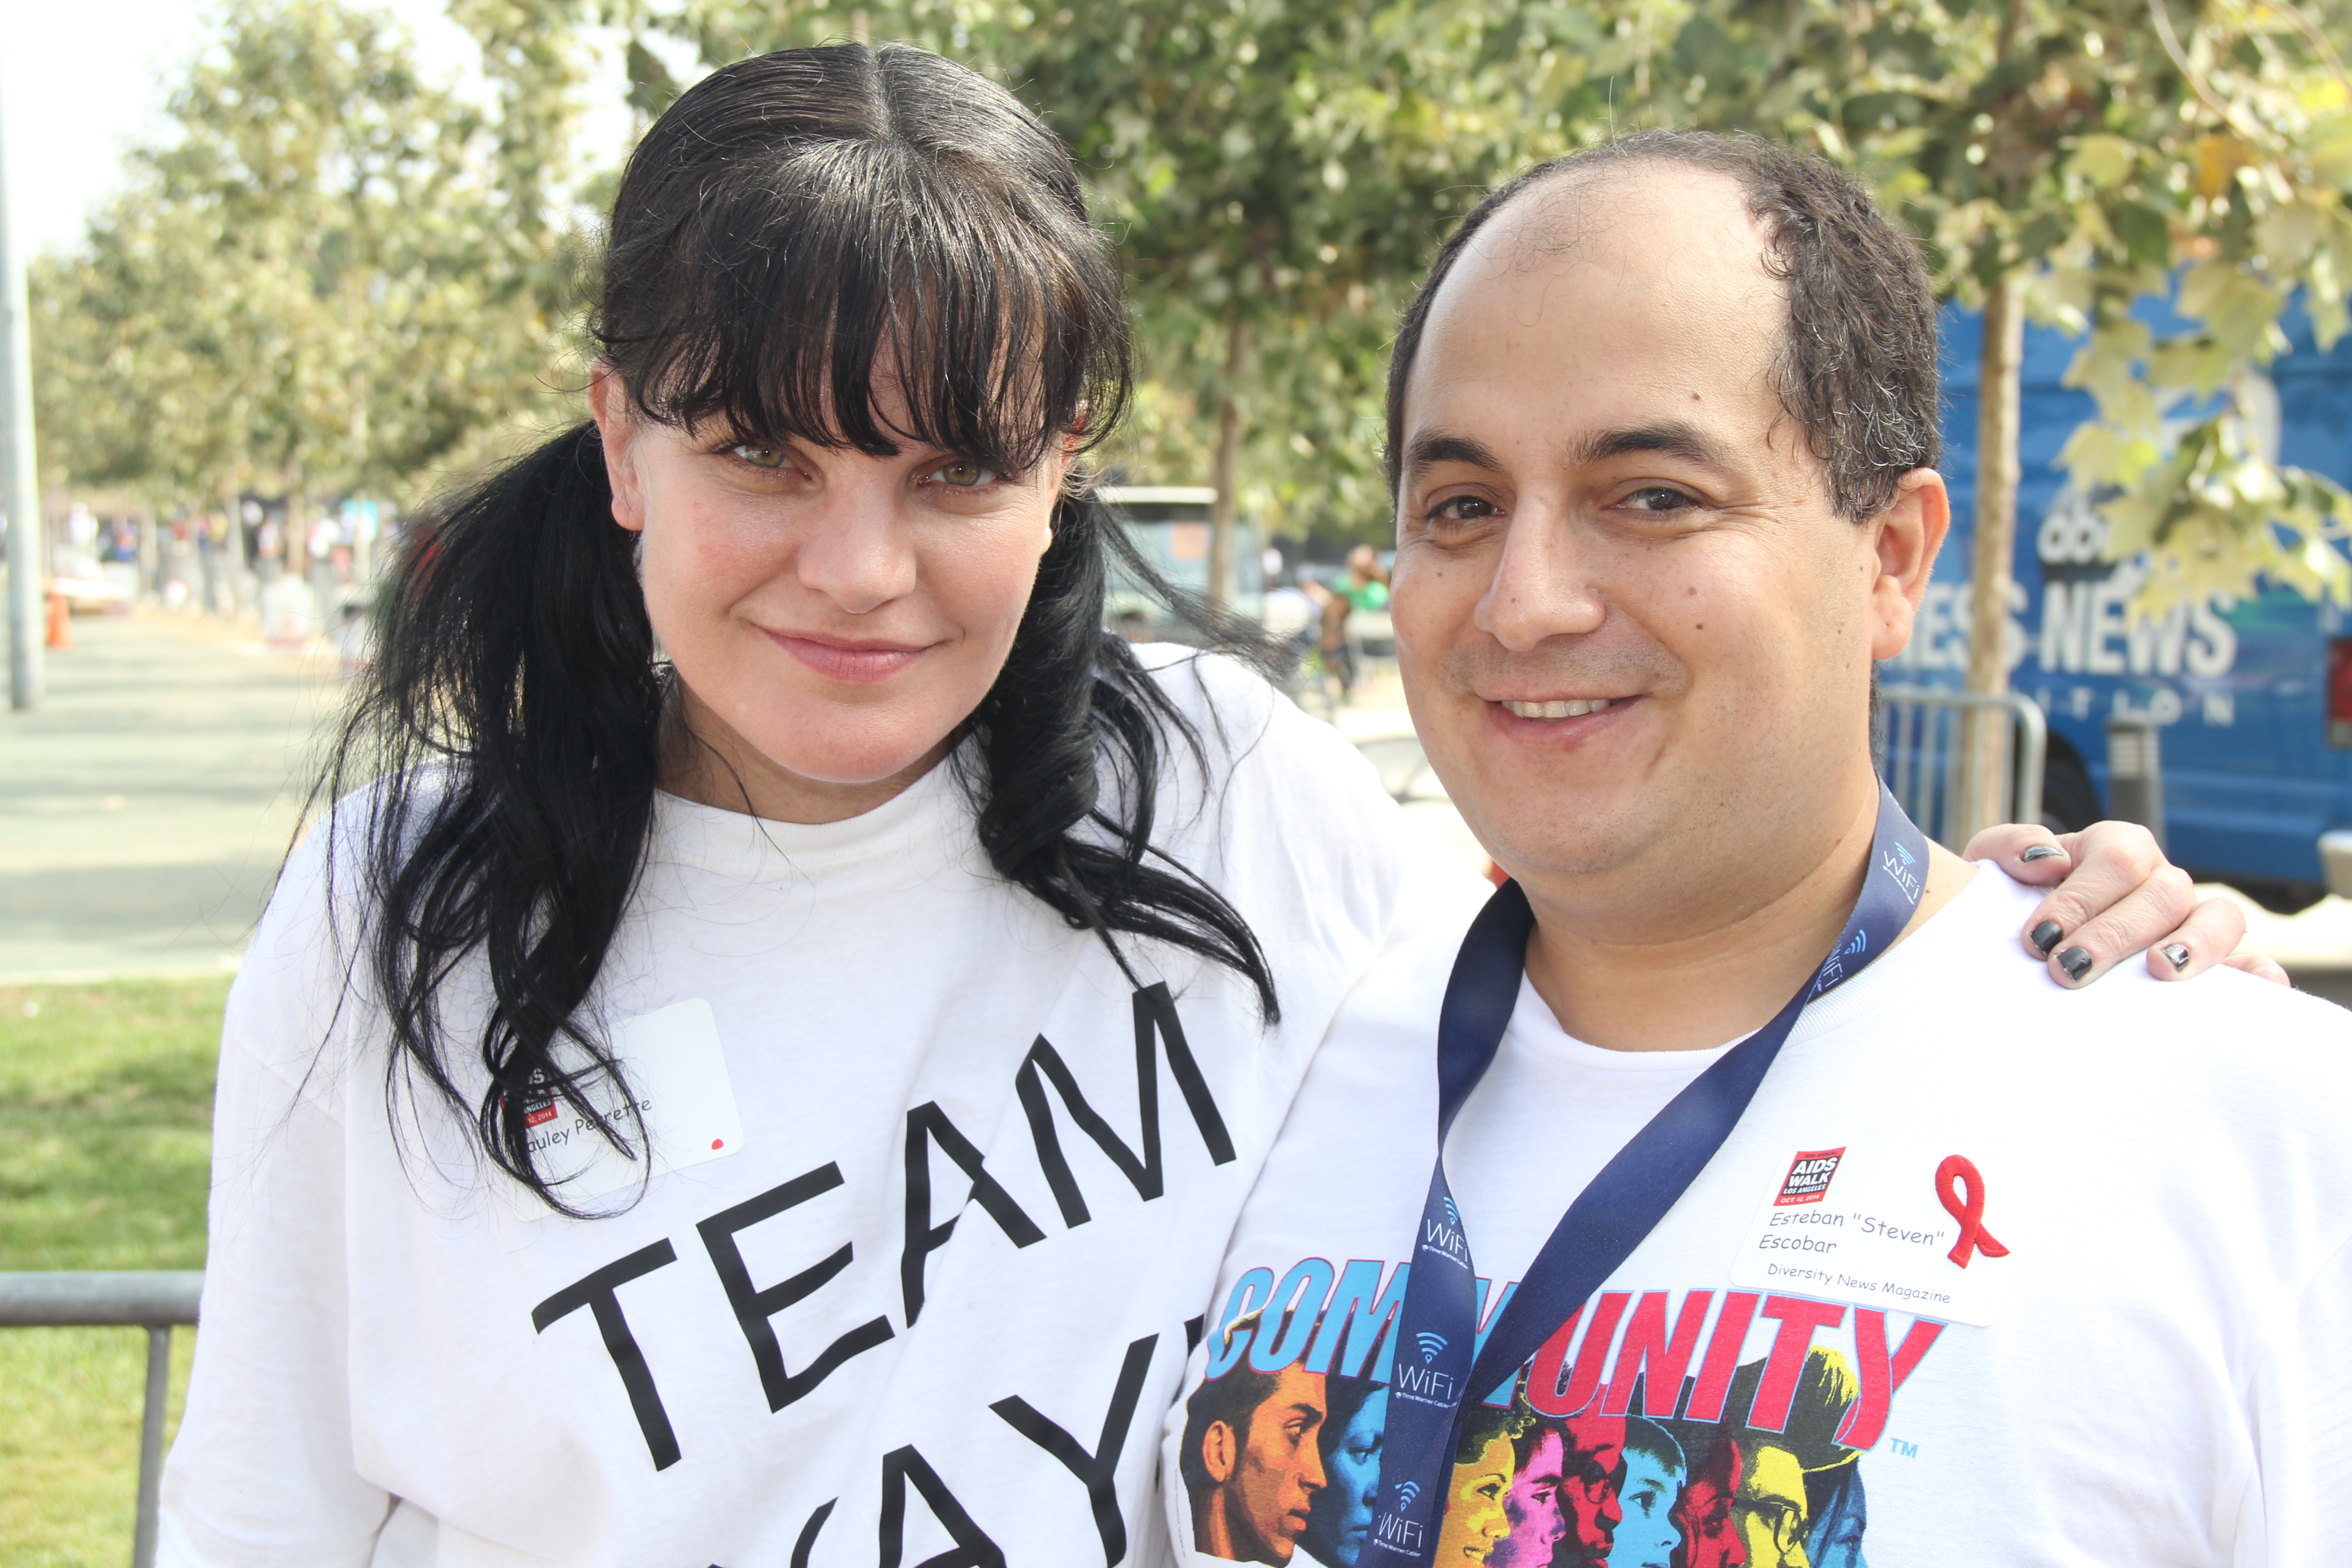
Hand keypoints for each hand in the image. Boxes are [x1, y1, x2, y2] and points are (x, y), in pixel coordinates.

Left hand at [1963, 821, 2290, 988]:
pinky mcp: (2214, 968)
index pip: (2116, 860)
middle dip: (2114, 933)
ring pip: (2219, 918)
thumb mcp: (1993, 870)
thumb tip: (2046, 859)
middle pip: (2161, 893)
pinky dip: (2256, 975)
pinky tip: (2250, 988)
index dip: (2080, 897)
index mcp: (2117, 850)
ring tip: (2158, 972)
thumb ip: (2007, 848)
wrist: (2022, 954)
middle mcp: (2162, 882)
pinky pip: (2252, 965)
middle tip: (2070, 969)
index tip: (2039, 937)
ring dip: (2192, 945)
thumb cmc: (2011, 907)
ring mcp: (2194, 924)